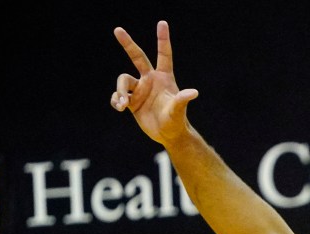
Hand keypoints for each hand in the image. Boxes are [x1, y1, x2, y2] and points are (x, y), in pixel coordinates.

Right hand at [110, 20, 197, 144]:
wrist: (168, 135)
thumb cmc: (176, 121)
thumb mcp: (178, 110)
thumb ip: (182, 99)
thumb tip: (194, 92)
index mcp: (163, 78)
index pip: (164, 55)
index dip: (163, 40)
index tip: (162, 23)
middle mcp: (150, 80)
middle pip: (137, 57)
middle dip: (127, 43)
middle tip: (117, 29)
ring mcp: (140, 90)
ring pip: (123, 81)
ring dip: (120, 91)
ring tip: (123, 104)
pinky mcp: (132, 101)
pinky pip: (118, 96)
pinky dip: (116, 100)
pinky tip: (119, 107)